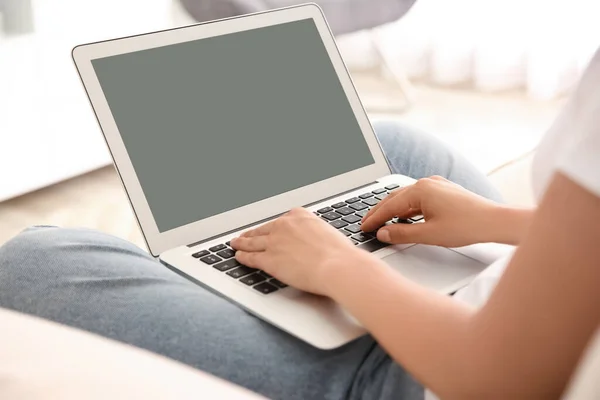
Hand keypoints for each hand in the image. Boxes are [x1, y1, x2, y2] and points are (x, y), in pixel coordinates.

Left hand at [231, 208, 367, 295]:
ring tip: (235, 244)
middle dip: (253, 233)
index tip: (269, 229)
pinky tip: (239, 257)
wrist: (337, 266)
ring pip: (252, 241)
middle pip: (263, 229)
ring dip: (242, 243)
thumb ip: (314, 234)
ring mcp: (274, 242)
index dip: (273, 227)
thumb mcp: (327, 233)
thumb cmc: (339, 254)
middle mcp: (284, 225)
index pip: (281, 221)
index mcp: (299, 216)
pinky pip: (250, 257)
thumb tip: (313, 242)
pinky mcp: (268, 259)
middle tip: (245, 235)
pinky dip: (242, 257)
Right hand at [361, 176, 503, 246]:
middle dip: (379, 211)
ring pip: (406, 197)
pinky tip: (404, 217)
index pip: (389, 205)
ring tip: (381, 222)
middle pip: (394, 198)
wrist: (495, 222)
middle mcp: (427, 183)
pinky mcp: (444, 191)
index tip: (363, 227)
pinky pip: (418, 198)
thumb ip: (402, 234)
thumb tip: (383, 233)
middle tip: (366, 224)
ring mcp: (436, 185)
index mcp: (420, 190)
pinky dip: (407, 208)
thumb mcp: (429, 234)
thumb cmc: (467, 226)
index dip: (374, 218)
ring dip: (393, 209)